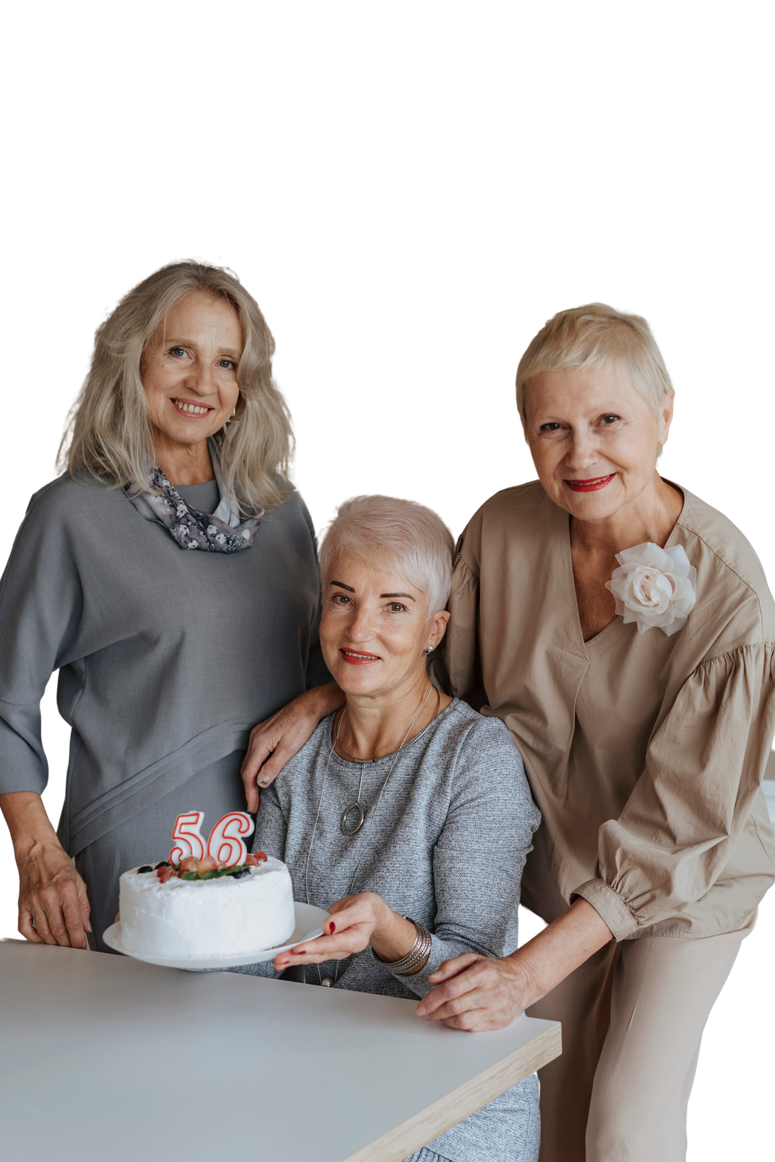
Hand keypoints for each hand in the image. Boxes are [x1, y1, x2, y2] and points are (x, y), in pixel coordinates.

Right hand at [15, 840, 91, 949]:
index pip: (74, 922)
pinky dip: (32, 937)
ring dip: (52, 942)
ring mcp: (33, 901)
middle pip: (58, 930)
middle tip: (71, 947)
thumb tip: (85, 927)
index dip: (78, 939)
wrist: (37, 851)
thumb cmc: (58, 864)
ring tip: (59, 944)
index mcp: (66, 890)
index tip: (81, 946)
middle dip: (67, 943)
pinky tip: (40, 938)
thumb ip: (83, 905)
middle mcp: (49, 896)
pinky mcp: (22, 903)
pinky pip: (24, 927)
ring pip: (43, 931)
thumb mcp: (78, 881)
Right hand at [241, 685, 342, 811]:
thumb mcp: (290, 747)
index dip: (250, 792)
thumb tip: (260, 783)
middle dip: (249, 789)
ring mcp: (258, 734)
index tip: (252, 807)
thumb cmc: (302, 723)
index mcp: (260, 742)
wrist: (310, 704)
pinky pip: (255, 754)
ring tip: (257, 795)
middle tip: (254, 806)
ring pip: (250, 761)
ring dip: (251, 779)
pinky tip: (261, 775)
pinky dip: (256, 768)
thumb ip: (274, 765)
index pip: (249, 773)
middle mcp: (255, 737)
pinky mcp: (264, 733)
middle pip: (246, 768)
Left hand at [272, 893, 387, 972]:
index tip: (299, 948)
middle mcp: (342, 948)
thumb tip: (328, 926)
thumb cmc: (368, 909)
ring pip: (312, 956)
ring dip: (294, 959)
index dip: (315, 947)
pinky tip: (284, 957)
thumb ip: (345, 918)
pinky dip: (296, 955)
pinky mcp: (325, 945)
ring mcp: (333, 948)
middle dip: (297, 957)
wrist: (371, 913)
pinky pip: (310, 952)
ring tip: (277, 961)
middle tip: (280, 958)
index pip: (332, 945)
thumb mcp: (362, 908)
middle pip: (318, 955)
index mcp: (354, 940)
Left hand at [415, 953, 528, 1030]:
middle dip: (435, 1011)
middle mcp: (492, 991)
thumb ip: (451, 966)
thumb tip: (433, 979)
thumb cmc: (493, 970)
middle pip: (455, 1006)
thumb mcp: (473, 959)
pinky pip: (472, 1028)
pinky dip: (457, 1025)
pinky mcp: (499, 1022)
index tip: (421, 1005)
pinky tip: (451, 1019)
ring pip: (462, 1020)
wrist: (522, 981)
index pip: (452, 988)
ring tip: (436, 1015)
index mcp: (484, 972)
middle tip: (424, 1012)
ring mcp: (496, 1009)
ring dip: (444, 1020)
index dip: (433, 998)